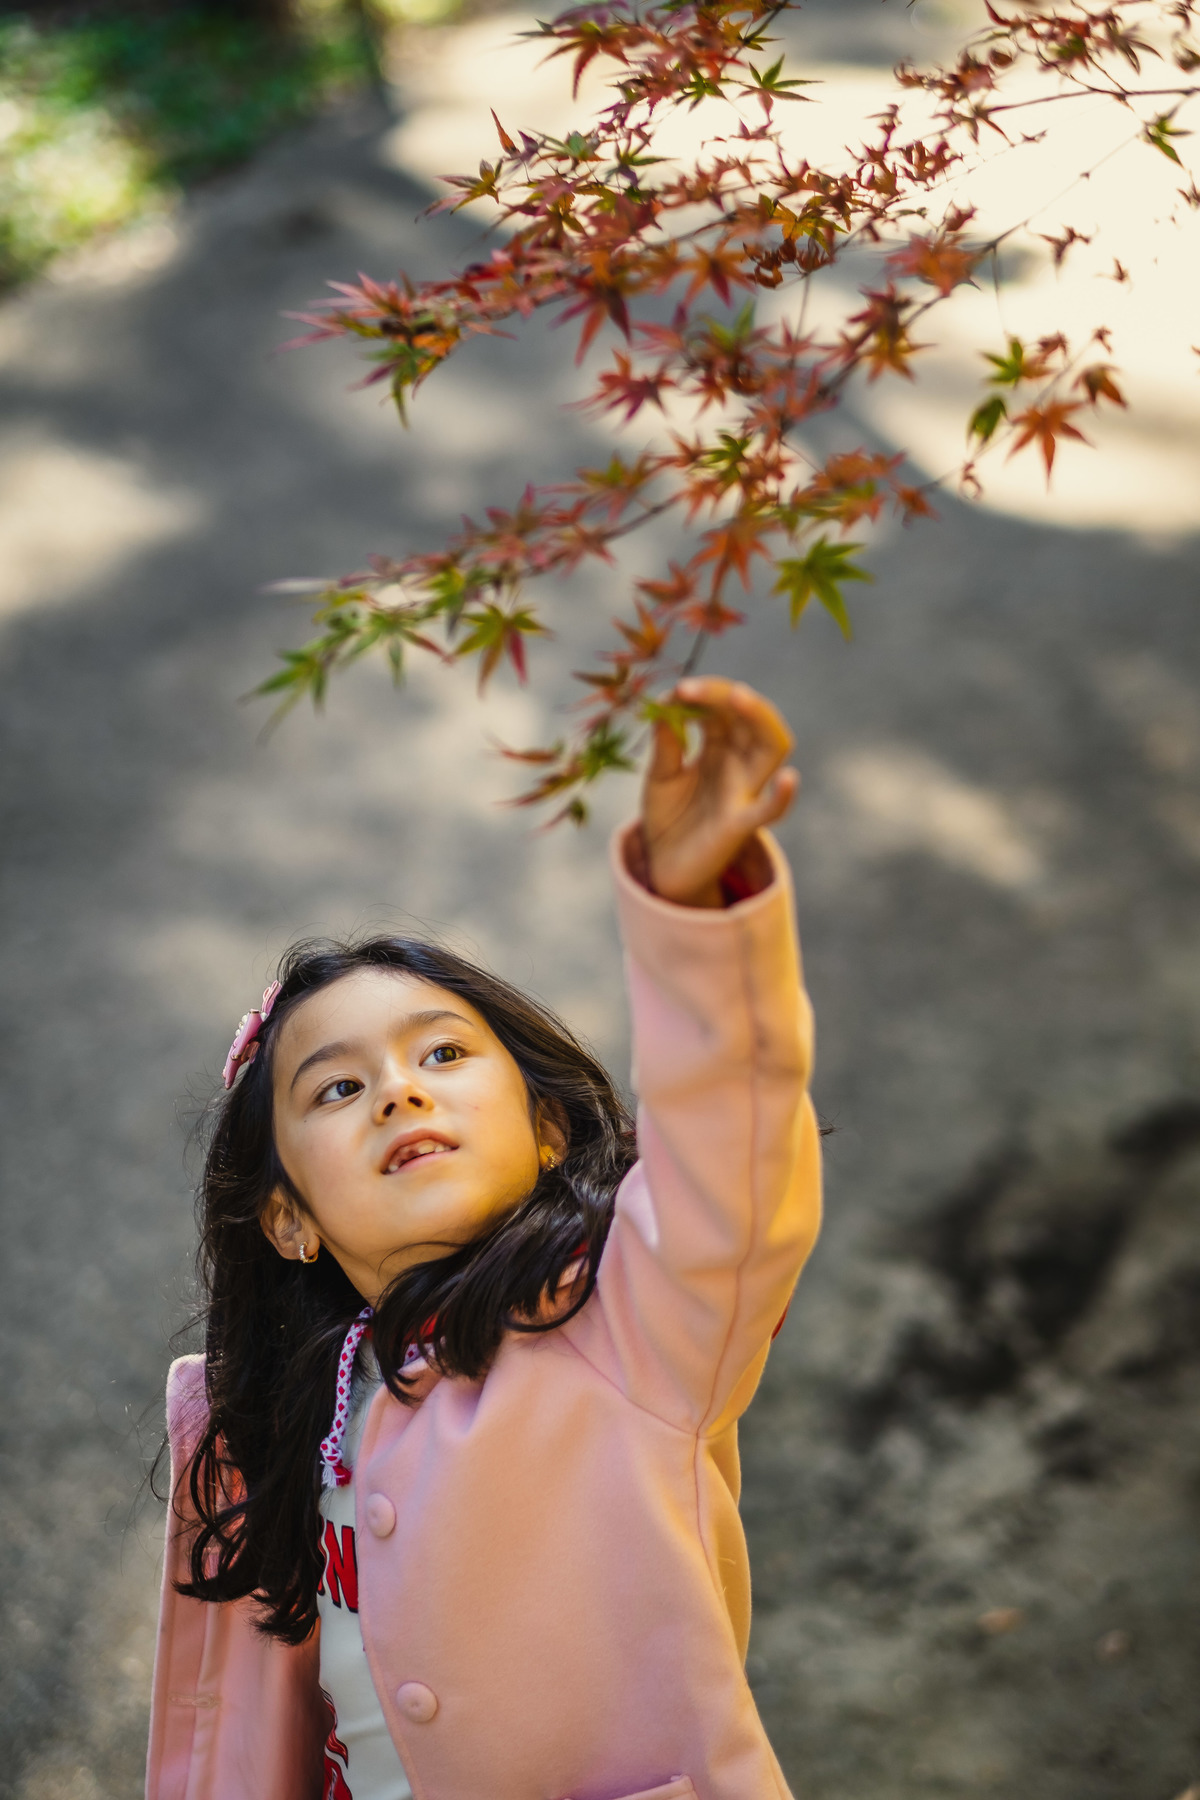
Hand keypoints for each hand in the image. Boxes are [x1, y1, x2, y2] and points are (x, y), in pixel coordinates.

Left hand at [639, 677, 797, 907]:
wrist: (663, 866)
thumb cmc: (668, 816)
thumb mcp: (659, 773)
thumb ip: (666, 740)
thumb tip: (667, 700)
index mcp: (720, 746)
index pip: (724, 707)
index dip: (705, 692)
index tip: (676, 689)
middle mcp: (739, 763)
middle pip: (752, 718)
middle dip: (727, 696)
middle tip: (691, 688)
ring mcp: (745, 791)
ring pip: (773, 749)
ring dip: (761, 719)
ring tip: (739, 697)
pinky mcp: (741, 824)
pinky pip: (771, 811)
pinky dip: (783, 797)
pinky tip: (788, 779)